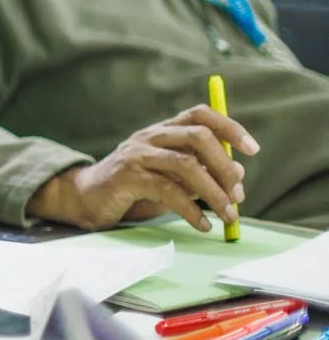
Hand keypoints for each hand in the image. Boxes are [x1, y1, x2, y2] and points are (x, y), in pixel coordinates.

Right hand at [28, 105, 259, 232]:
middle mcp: (149, 136)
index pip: (200, 115)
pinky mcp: (127, 177)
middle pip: (198, 136)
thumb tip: (238, 174)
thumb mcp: (170, 176)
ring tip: (229, 216)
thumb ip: (199, 172)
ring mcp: (136, 154)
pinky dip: (191, 210)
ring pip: (186, 164)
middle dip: (225, 166)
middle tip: (239, 194)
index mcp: (162, 130)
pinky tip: (203, 224)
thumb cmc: (133, 187)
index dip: (229, 127)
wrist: (86, 197)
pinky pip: (167, 190)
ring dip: (214, 192)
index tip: (252, 150)